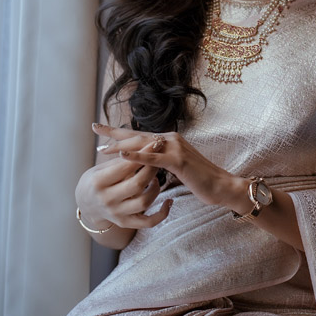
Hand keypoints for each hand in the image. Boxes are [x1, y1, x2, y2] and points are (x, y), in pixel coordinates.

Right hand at [75, 152, 171, 231]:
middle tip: (159, 158)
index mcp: (98, 182)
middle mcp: (107, 200)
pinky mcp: (126, 222)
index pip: (124, 167)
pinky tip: (169, 202)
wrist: (86, 205)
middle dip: (152, 168)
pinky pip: (149, 222)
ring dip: (156, 188)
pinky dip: (162, 214)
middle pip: (137, 184)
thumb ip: (120, 161)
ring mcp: (117, 213)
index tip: (155, 144)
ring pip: (145, 202)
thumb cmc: (96, 180)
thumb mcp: (100, 168)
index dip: (142, 155)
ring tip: (156, 178)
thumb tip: (144, 147)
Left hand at [93, 123, 245, 209]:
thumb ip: (163, 163)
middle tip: (95, 129)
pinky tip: (122, 155)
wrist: (221, 185)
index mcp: (169, 141)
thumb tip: (148, 167)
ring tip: (102, 147)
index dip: (120, 134)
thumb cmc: (200, 180)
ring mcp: (175, 147)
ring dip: (120, 145)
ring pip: (142, 144)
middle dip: (114, 134)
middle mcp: (171, 139)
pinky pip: (153, 158)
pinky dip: (136, 156)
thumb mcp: (178, 169)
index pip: (140, 135)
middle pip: (137, 135)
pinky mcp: (178, 159)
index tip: (101, 132)